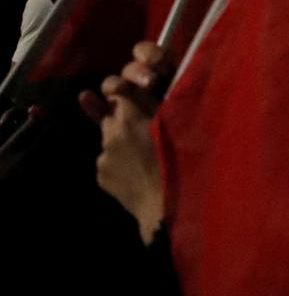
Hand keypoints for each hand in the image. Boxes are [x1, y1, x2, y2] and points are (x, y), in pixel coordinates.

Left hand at [79, 41, 171, 243]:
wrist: (167, 205)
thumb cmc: (181, 159)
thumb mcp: (175, 123)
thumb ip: (156, 104)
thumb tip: (143, 90)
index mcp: (129, 117)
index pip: (117, 91)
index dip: (127, 90)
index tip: (137, 93)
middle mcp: (110, 134)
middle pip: (109, 113)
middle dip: (122, 114)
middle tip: (141, 122)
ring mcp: (103, 156)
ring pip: (109, 138)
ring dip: (121, 138)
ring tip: (143, 151)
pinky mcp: (101, 176)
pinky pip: (108, 160)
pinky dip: (119, 160)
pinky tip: (137, 169)